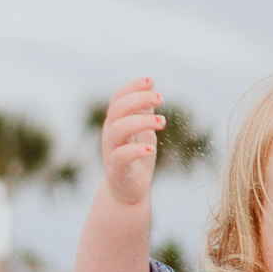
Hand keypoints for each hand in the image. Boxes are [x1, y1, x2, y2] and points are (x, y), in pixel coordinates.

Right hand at [101, 76, 163, 207]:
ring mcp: (111, 151)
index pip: (118, 98)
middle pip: (118, 109)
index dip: (133, 87)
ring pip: (118, 129)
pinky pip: (121, 156)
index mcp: (116, 122)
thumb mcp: (142, 132)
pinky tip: (152, 149)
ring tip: (162, 122)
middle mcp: (110, 133)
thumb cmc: (137, 158)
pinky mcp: (116, 169)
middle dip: (138, 99)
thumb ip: (144, 113)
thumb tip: (152, 89)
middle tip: (162, 97)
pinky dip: (136, 150)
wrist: (128, 191)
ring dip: (141, 122)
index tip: (152, 80)